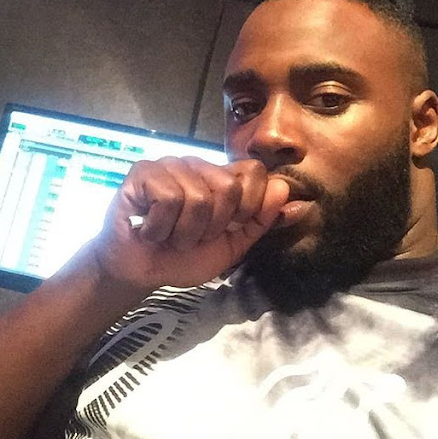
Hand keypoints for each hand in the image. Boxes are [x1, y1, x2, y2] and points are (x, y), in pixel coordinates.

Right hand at [91, 156, 288, 288]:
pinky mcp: (142, 173)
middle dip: (212, 227)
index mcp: (221, 177)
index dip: (246, 208)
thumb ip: (262, 222)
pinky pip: (167, 198)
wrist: (140, 273)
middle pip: (228, 187)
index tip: (226, 229)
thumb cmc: (182, 258)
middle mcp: (197, 165)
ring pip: (197, 197)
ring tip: (169, 235)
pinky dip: (160, 227)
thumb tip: (296, 199)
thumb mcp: (231, 246)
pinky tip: (149, 229)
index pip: (254, 172)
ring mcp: (169, 165)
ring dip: (183, 232)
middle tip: (192, 236)